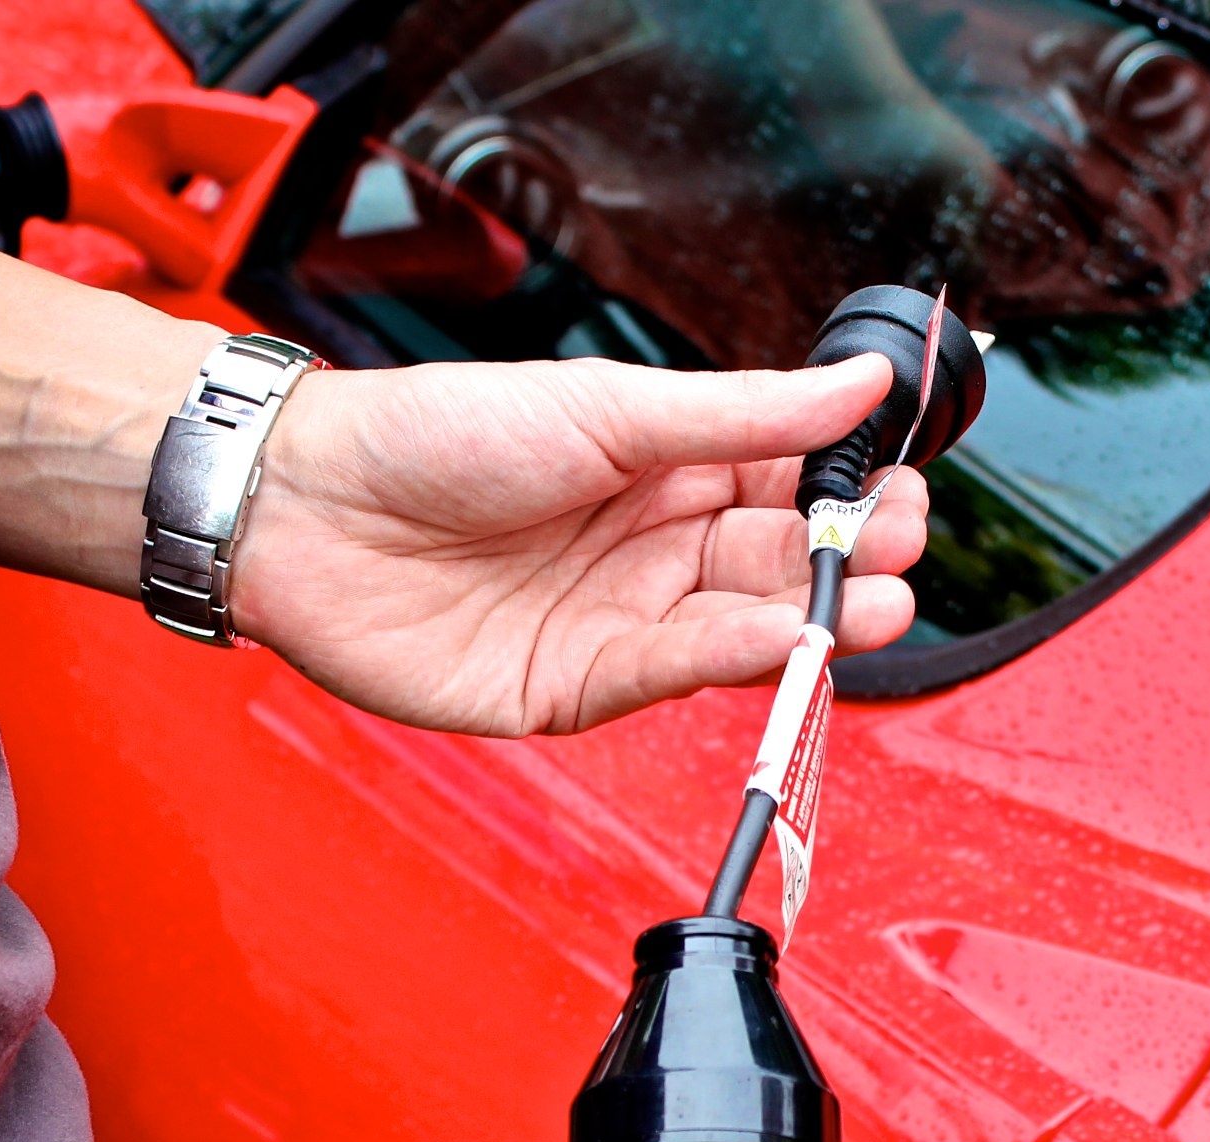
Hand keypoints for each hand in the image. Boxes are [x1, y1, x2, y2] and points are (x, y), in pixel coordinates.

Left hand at [232, 354, 932, 735]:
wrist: (305, 507)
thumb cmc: (436, 435)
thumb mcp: (606, 408)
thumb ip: (741, 413)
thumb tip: (862, 385)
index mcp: (666, 468)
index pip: (786, 486)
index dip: (848, 492)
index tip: (904, 491)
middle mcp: (651, 549)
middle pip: (775, 565)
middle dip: (845, 562)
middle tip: (897, 555)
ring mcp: (617, 622)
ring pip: (736, 629)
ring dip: (810, 620)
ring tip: (872, 607)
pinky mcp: (574, 688)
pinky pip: (666, 675)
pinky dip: (726, 658)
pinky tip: (776, 636)